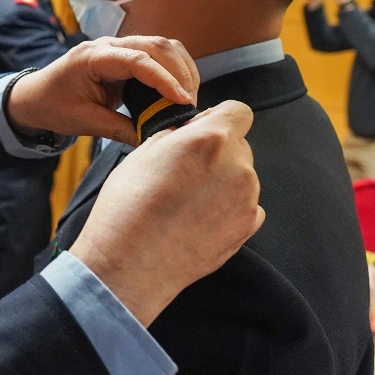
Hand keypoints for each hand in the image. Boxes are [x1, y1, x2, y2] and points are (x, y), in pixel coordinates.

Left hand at [6, 36, 198, 145]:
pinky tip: (179, 92)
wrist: (34, 96)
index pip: (138, 61)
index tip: (183, 101)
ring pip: (163, 46)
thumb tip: (154, 140)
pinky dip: (174, 70)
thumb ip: (119, 130)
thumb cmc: (53, 106)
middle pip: (157, 46)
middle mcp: (109, 45)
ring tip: (187, 100)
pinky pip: (158, 55)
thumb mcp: (83, 122)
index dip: (164, 80)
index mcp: (93, 57)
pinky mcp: (127, 55)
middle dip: (180, 73)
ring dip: (182, 69)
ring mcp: (119, 47)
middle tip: (189, 106)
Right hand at [69, 100, 263, 325]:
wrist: (131, 263)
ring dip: (222, 181)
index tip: (202, 132)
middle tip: (185, 173)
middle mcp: (237, 165)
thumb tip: (188, 132)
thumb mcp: (141, 154)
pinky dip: (228, 208)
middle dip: (218, 153)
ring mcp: (247, 198)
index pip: (238, 111)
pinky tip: (198, 220)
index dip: (220, 119)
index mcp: (210, 138)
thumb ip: (175, 136)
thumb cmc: (127, 206)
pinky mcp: (247, 227)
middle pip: (239, 145)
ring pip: (242, 176)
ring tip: (187, 202)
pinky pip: (246, 205)